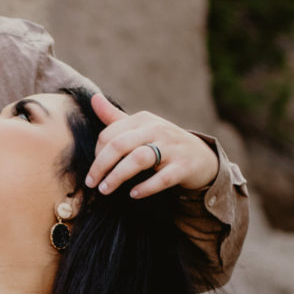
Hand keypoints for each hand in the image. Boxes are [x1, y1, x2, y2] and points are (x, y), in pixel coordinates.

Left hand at [86, 94, 217, 198]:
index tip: (94, 170)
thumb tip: (93, 98)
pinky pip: (162, 178)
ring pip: (139, 159)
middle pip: (120, 145)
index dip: (97, 153)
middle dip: (101, 165)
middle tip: (91, 183)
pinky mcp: (183, 167)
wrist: (202, 156)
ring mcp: (172, 148)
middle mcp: (157, 130)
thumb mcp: (142, 127)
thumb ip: (115, 117)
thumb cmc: (164, 142)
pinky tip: (133, 194)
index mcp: (143, 120)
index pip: (111, 134)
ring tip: (105, 190)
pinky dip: (146, 187)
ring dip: (118, 176)